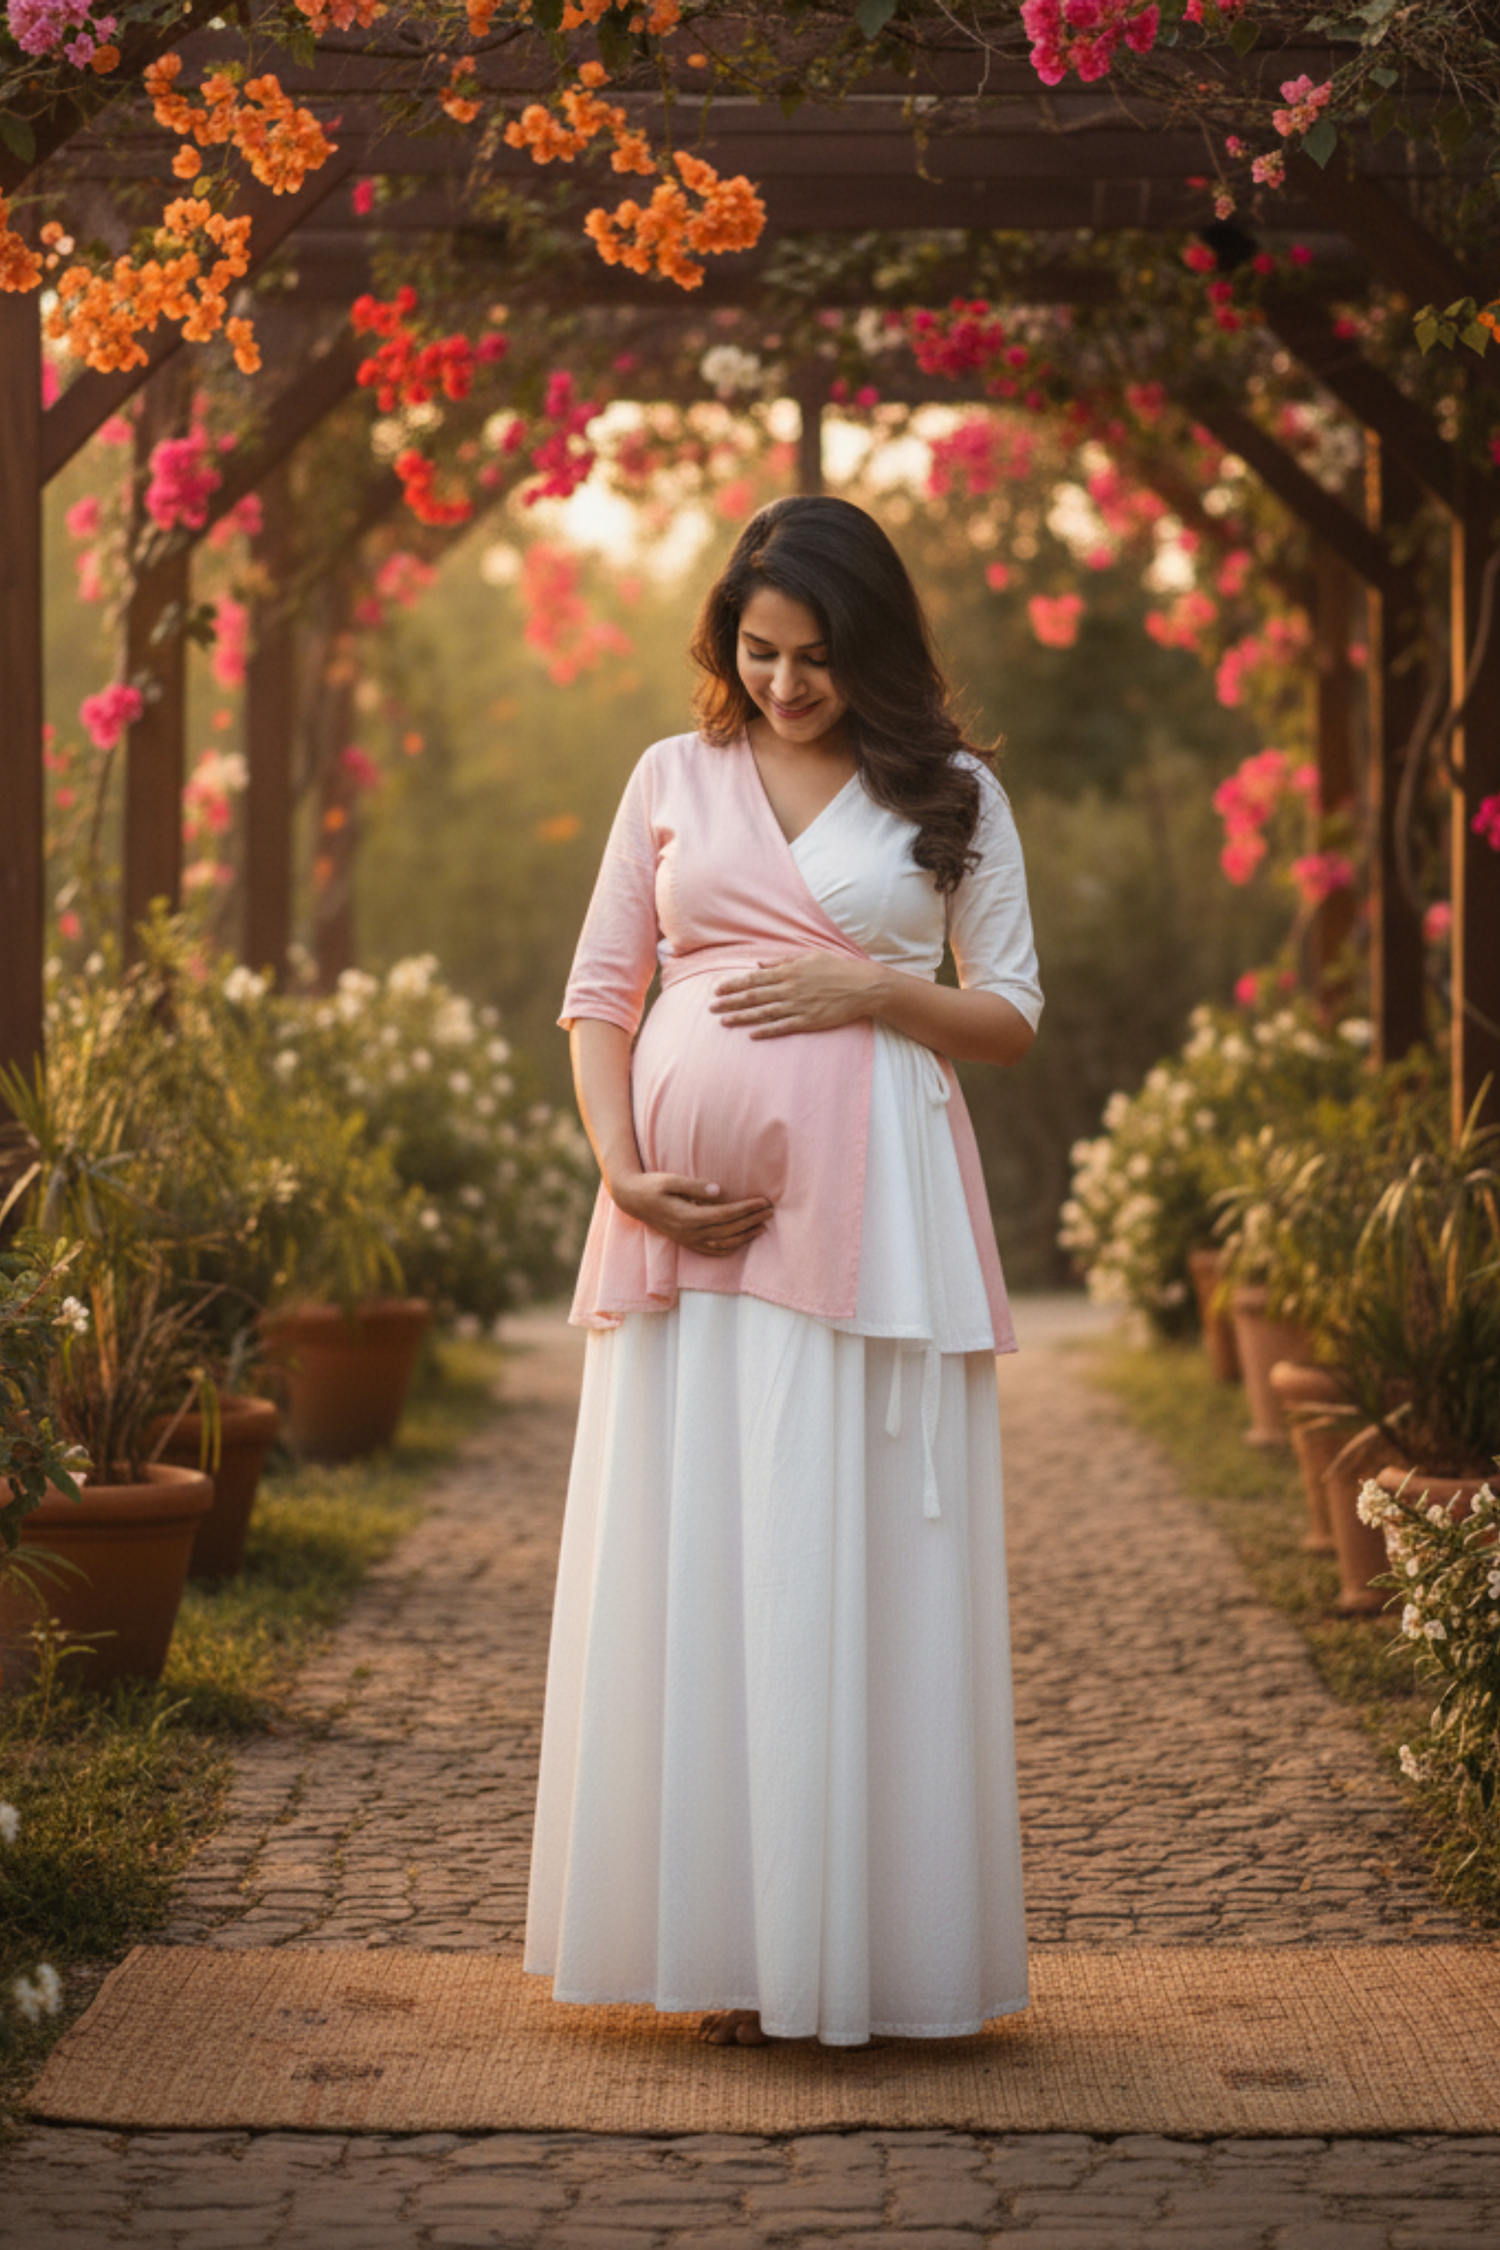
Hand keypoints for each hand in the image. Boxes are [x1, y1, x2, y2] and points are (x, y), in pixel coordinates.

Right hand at [608, 1169, 772, 1256]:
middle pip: (729, 1229)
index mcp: (688, 1216)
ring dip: (746, 1236)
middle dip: (752, 1220)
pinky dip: (731, 1248)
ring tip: (763, 1227)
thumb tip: (718, 1190)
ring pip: (724, 1243)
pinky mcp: (687, 1242)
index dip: (747, 1209)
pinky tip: (742, 1241)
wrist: (632, 1200)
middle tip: (771, 1211)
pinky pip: (713, 1250)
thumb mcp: (670, 1180)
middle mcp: (690, 1233)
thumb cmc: (652, 1185)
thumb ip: (694, 1185)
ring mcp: (689, 1240)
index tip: (763, 1202)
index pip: (726, 1214)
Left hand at [709, 951, 881, 1038]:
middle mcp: (790, 988)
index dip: (734, 984)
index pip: (755, 978)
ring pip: (764, 1012)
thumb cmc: (837, 968)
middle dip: (731, 1002)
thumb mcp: (810, 956)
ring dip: (742, 1017)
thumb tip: (760, 963)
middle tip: (711, 1007)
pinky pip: (783, 1027)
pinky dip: (766, 1030)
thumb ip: (783, 961)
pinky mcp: (809, 1021)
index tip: (717, 988)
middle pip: (754, 996)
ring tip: (724, 1021)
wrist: (863, 986)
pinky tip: (751, 1034)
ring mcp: (799, 1006)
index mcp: (789, 971)